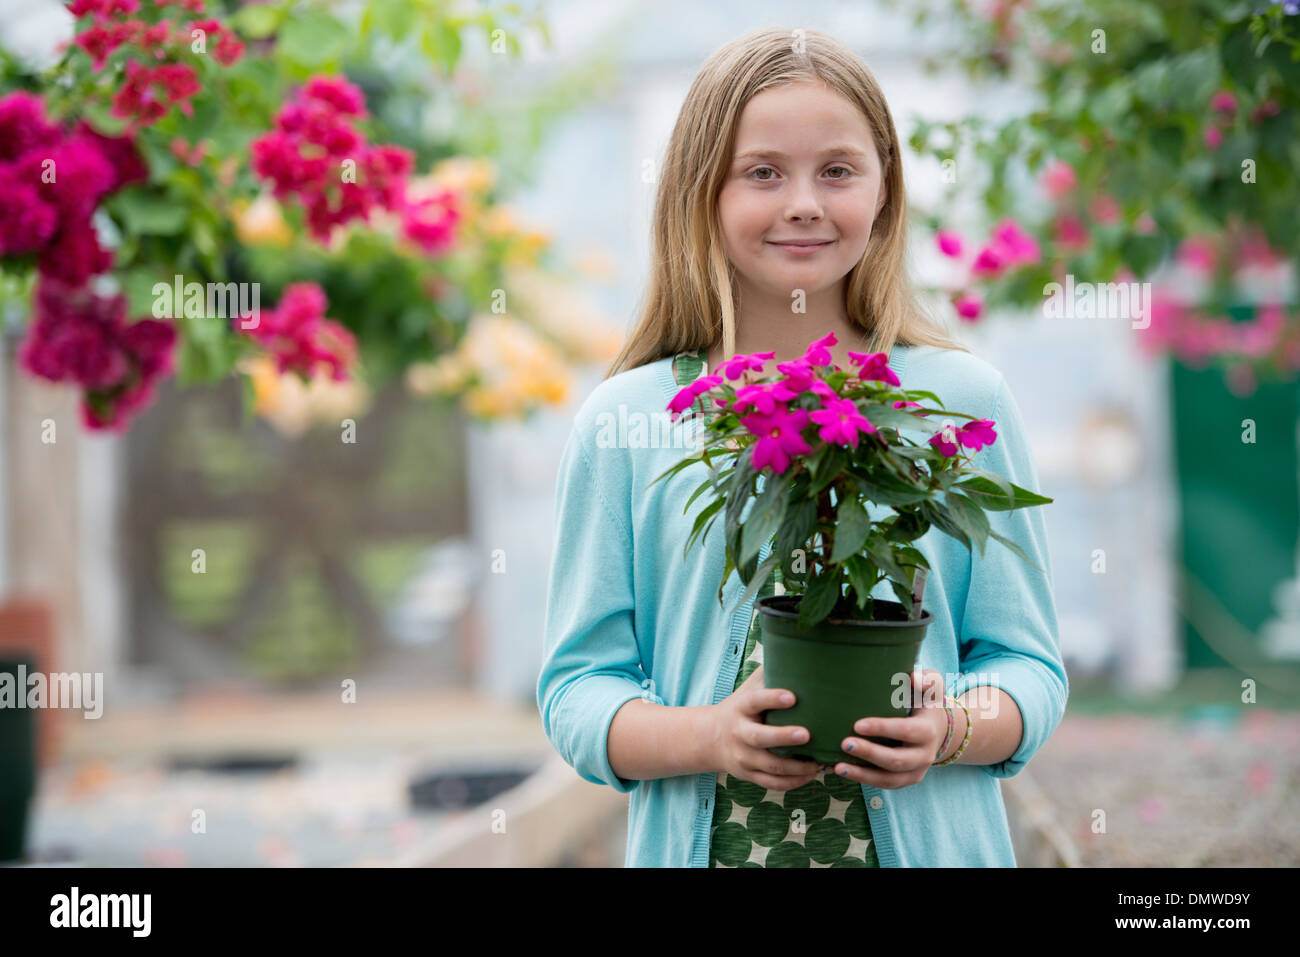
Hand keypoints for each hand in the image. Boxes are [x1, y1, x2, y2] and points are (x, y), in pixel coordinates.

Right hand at [707, 665, 822, 790]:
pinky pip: (771, 783)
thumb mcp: (749, 687)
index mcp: (741, 708)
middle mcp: (740, 733)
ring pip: (770, 766)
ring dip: (796, 767)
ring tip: (820, 762)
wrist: (710, 738)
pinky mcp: (749, 775)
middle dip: (783, 737)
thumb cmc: (742, 707)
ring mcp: (743, 757)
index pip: (756, 701)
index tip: (793, 697)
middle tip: (807, 734)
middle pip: (760, 738)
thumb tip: (800, 648)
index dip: (773, 699)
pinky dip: (793, 782)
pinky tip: (811, 776)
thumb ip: (771, 672)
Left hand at [831, 669, 951, 789]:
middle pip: (896, 760)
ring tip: (837, 767)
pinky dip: (863, 779)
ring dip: (862, 774)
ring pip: (889, 779)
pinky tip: (842, 771)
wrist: (937, 729)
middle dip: (869, 753)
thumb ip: (927, 679)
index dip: (882, 729)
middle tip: (844, 743)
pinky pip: (884, 784)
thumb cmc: (925, 701)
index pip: (906, 731)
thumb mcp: (932, 687)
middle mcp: (924, 755)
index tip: (857, 724)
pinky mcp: (905, 780)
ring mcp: (916, 772)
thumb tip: (914, 678)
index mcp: (928, 731)